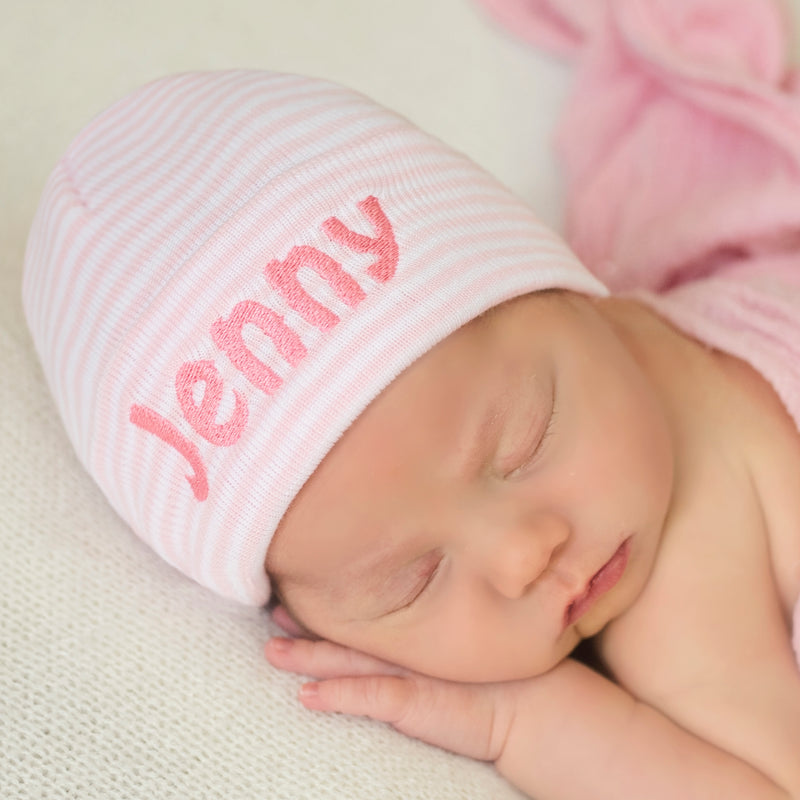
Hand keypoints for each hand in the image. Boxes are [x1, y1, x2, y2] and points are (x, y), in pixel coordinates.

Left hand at [265, 609, 521, 761]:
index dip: (333, 606)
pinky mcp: (415, 702)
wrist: (540, 704)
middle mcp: (411, 647)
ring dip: (307, 656)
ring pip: (346, 661)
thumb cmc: (512, 675)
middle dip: (307, 624)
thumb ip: (444, 631)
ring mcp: (411, 673)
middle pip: (349, 633)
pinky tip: (306, 697)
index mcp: (422, 632)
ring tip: (272, 650)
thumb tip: (428, 621)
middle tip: (271, 609)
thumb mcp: (470, 646)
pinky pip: (367, 697)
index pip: (369, 616)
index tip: (302, 591)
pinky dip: (336, 696)